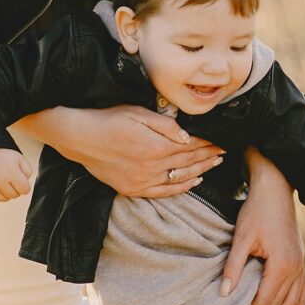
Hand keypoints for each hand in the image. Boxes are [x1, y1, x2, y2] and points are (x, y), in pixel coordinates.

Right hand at [0, 148, 32, 201]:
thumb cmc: (4, 157)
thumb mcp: (19, 158)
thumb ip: (28, 171)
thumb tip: (26, 188)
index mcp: (11, 171)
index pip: (25, 189)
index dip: (25, 186)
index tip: (21, 181)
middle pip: (15, 195)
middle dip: (16, 189)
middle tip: (11, 180)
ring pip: (4, 199)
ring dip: (7, 193)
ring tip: (4, 183)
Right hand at [23, 104, 220, 197]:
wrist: (79, 138)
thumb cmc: (108, 120)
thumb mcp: (138, 113)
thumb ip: (166, 125)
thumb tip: (189, 136)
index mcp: (157, 146)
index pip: (191, 146)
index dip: (208, 144)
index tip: (221, 141)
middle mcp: (153, 166)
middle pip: (189, 163)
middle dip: (208, 157)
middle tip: (224, 153)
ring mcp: (143, 180)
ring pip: (180, 178)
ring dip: (200, 171)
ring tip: (215, 165)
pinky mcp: (133, 189)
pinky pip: (164, 192)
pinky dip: (182, 188)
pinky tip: (194, 182)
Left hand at [225, 149, 304, 304]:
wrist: (276, 191)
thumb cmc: (256, 212)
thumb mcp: (240, 238)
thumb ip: (233, 267)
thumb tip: (224, 294)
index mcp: (282, 265)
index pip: (265, 301)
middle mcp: (296, 269)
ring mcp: (302, 266)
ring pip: (293, 304)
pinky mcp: (302, 263)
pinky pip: (304, 293)